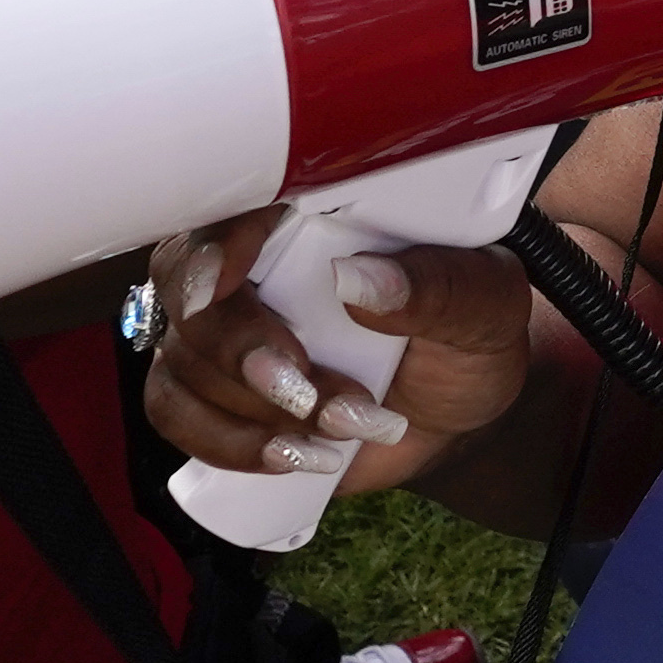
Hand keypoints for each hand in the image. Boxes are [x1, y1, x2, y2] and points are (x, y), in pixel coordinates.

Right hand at [140, 209, 528, 491]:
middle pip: (189, 294)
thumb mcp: (486, 307)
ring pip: (182, 364)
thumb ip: (439, 287)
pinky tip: (299, 455)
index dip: (213, 243)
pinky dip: (231, 445)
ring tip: (347, 426)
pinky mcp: (215, 391)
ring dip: (258, 411)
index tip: (223, 282)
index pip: (233, 207)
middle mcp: (254, 264)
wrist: (458, 411)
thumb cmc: (470, 336)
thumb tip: (358, 278)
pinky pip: (176, 415)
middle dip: (241, 352)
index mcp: (314, 215)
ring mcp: (225, 330)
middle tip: (306, 393)